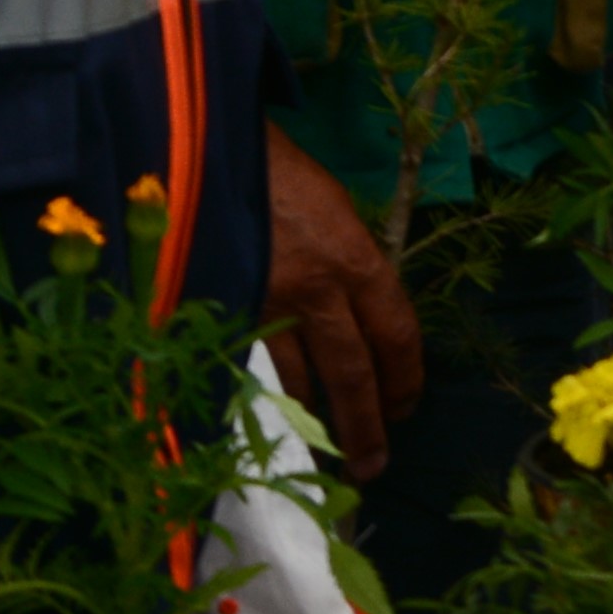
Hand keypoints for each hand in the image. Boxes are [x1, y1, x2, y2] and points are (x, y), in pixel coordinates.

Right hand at [254, 132, 427, 482]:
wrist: (205, 148)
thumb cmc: (277, 172)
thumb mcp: (334, 209)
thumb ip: (351, 265)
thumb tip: (361, 315)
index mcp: (356, 258)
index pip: (397, 334)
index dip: (406, 378)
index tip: (407, 408)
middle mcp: (318, 289)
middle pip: (353, 373)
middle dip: (367, 425)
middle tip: (373, 465)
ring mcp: (267, 305)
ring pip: (300, 381)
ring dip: (316, 421)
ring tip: (326, 453)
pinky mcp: (224, 313)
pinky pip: (255, 366)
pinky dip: (270, 394)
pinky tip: (278, 415)